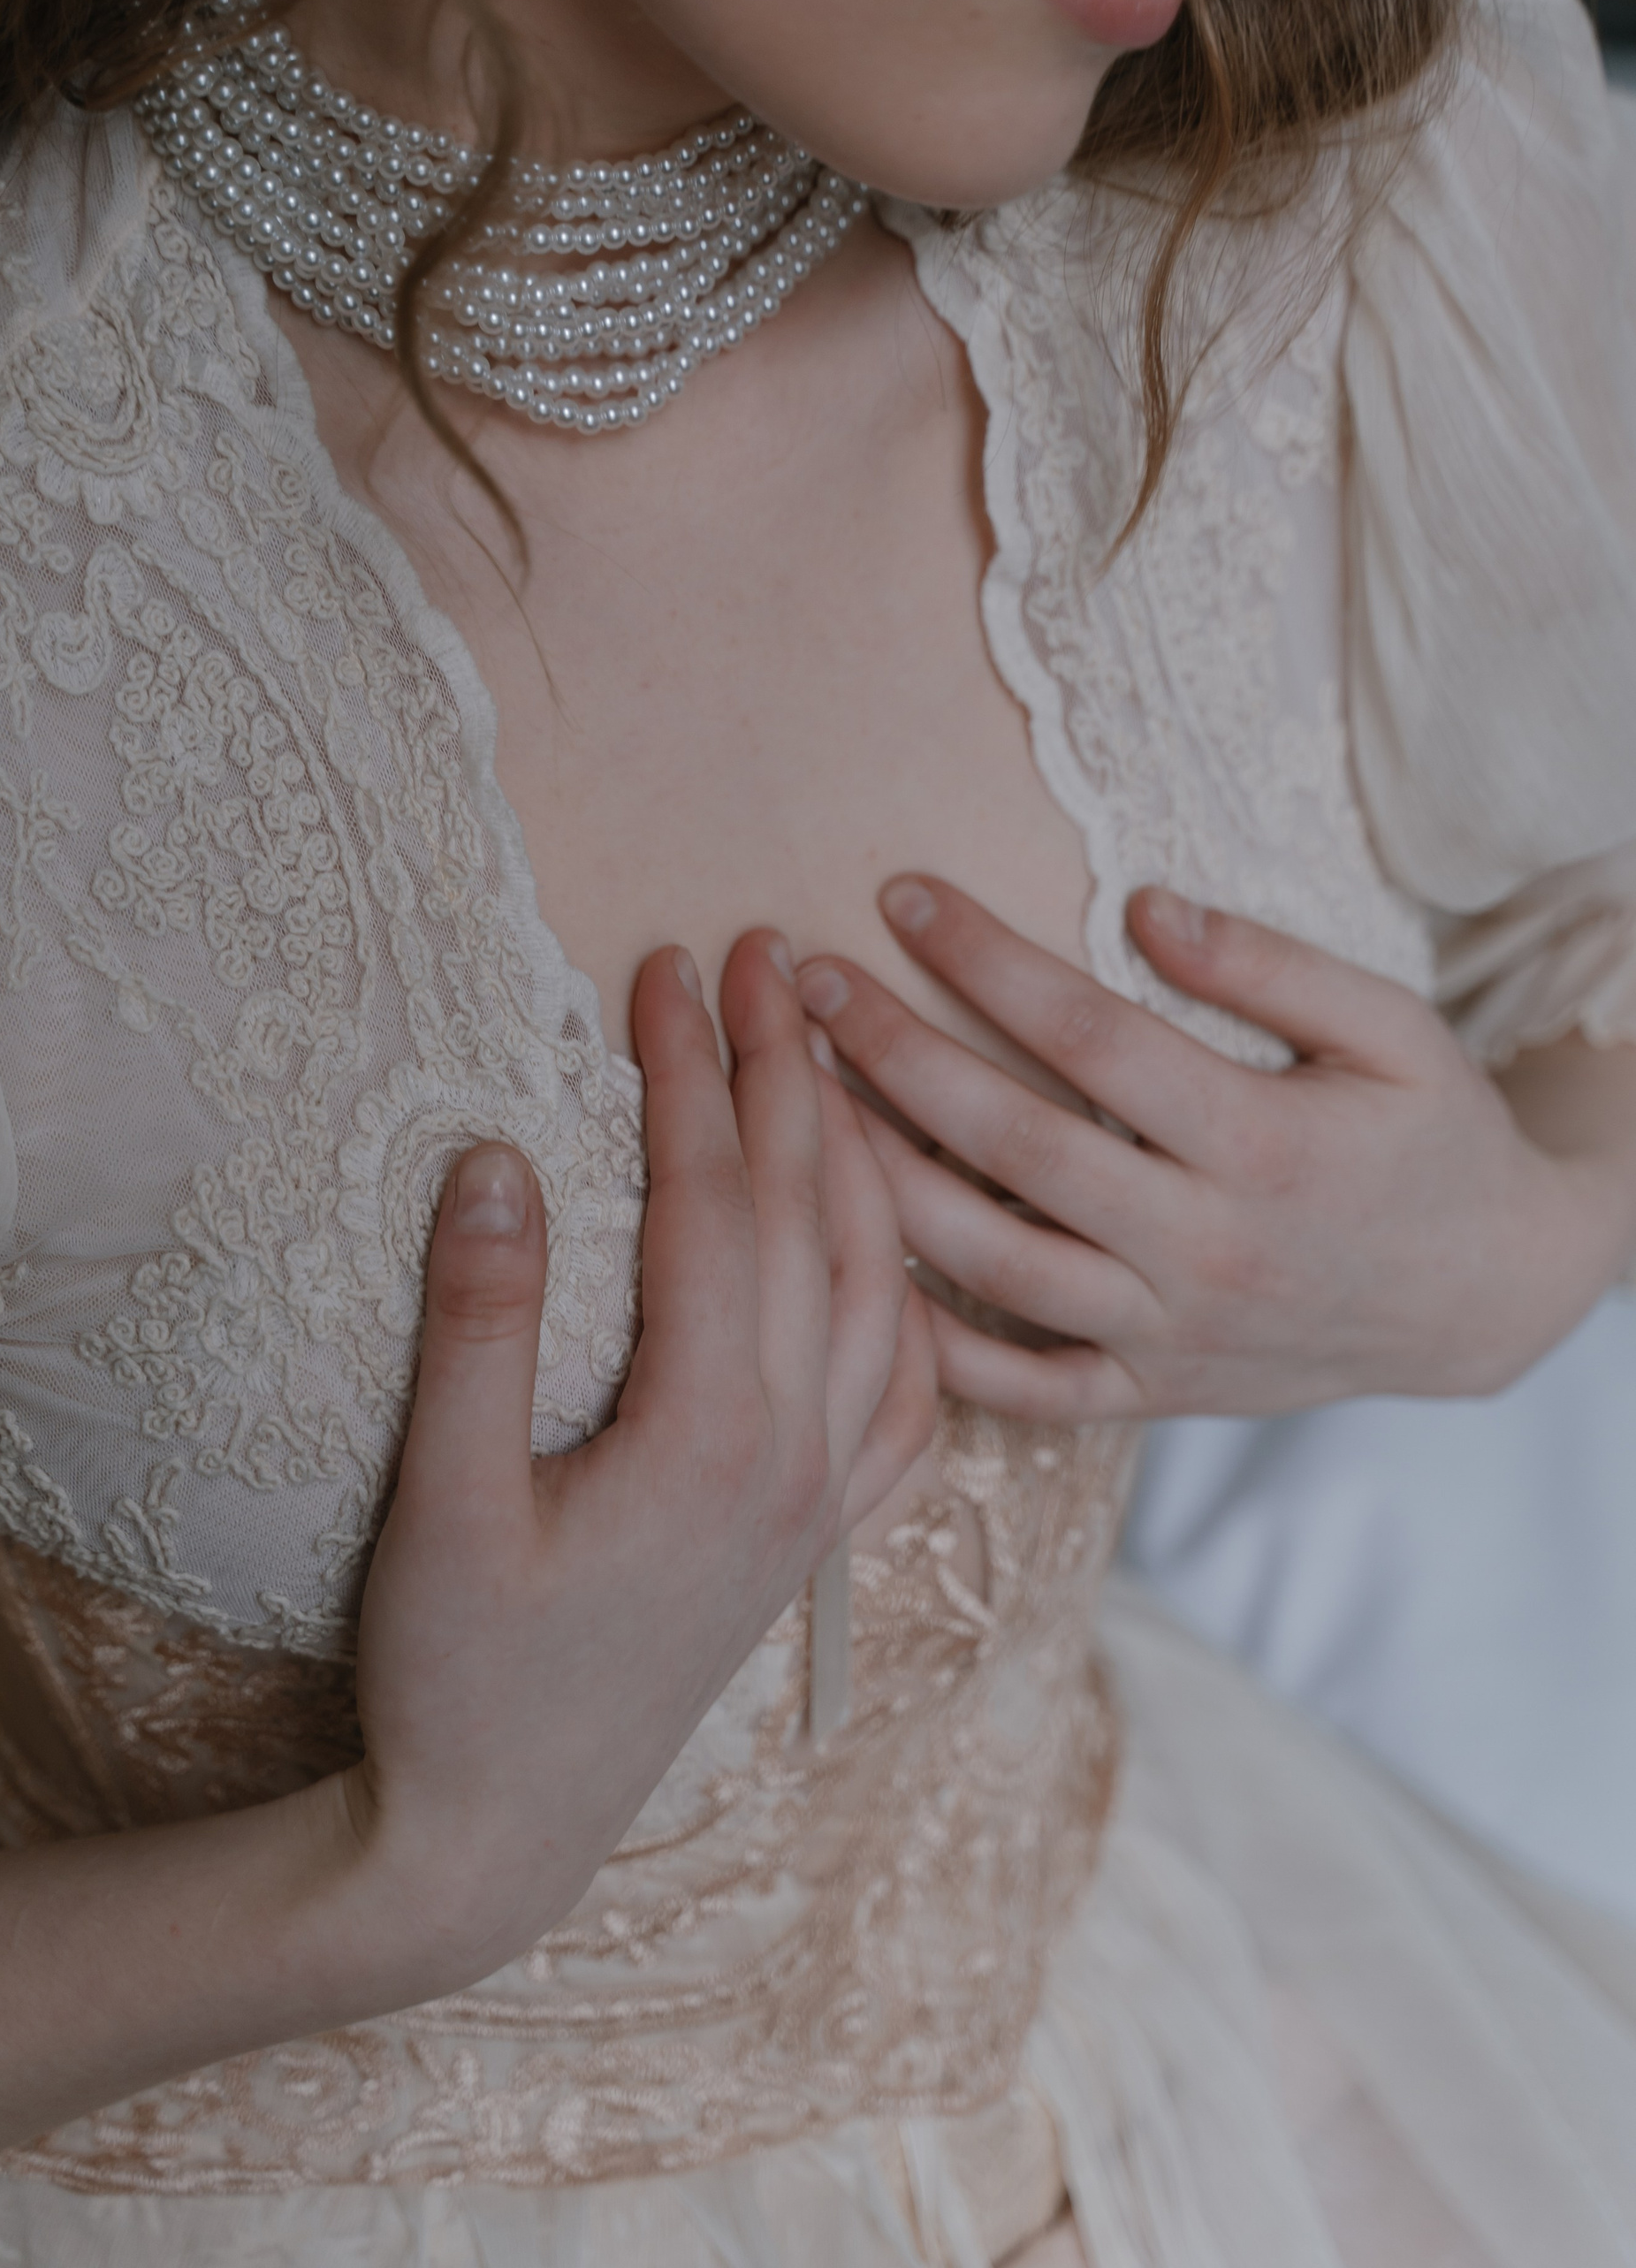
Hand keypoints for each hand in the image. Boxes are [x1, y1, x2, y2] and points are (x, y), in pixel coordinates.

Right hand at [348, 928, 934, 1987]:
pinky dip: (908, 1293)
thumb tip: (497, 1153)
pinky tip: (891, 1245)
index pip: (716, 1200)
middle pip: (816, 1219)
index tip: (669, 964)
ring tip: (831, 1056)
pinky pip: (908, 1394)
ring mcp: (820, 1501)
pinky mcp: (815, 1538)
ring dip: (859, 1159)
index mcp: (707, 1433)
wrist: (499, 1835)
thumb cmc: (455, 1674)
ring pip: (878, 1290)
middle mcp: (794, 1456)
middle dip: (794, 1072)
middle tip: (770, 952)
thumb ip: (479, 1325)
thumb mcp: (440, 1500)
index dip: (692, 1071)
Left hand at [794, 877, 1635, 1426]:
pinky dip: (935, 1347)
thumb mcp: (1393, 1027)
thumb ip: (1271, 965)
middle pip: (1012, 1143)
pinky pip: (1025, 1387)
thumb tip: (1146, 906)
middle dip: (892, 1055)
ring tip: (799, 1105)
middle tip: (803, 985)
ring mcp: (1174, 1334)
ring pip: (992, 1264)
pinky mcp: (1157, 1394)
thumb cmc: (1433, 1139)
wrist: (1487, 1297)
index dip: (984, 959)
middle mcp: (1206, 1248)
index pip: (1088, 1035)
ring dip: (880, 1181)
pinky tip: (859, 1271)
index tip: (899, 893)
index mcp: (1262, 1143)